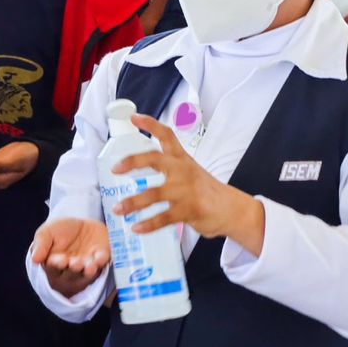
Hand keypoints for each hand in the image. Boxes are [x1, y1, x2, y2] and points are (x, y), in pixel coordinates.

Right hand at [30, 218, 110, 298]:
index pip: (53, 269)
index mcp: (54, 264)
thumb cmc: (61, 230)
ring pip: (87, 273)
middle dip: (74, 269)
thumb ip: (41, 244)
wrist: (82, 222)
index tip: (59, 260)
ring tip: (89, 266)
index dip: (56, 266)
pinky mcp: (101, 259)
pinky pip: (103, 263)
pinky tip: (99, 257)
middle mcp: (71, 270)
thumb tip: (35, 259)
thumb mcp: (47, 232)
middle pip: (71, 274)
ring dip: (88, 270)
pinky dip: (101, 261)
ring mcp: (87, 266)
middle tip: (75, 263)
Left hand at [114, 115, 261, 241]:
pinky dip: (148, 225)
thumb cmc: (206, 191)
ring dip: (133, 203)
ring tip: (118, 209)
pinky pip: (163, 218)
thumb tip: (139, 169)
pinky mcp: (188, 210)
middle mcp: (182, 171)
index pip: (166, 135)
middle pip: (154, 159)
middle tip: (115, 168)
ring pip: (153, 194)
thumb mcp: (189, 172)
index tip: (133, 117)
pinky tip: (137, 229)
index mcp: (181, 159)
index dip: (149, 124)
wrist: (232, 210)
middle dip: (133, 162)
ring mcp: (185, 191)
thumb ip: (169, 168)